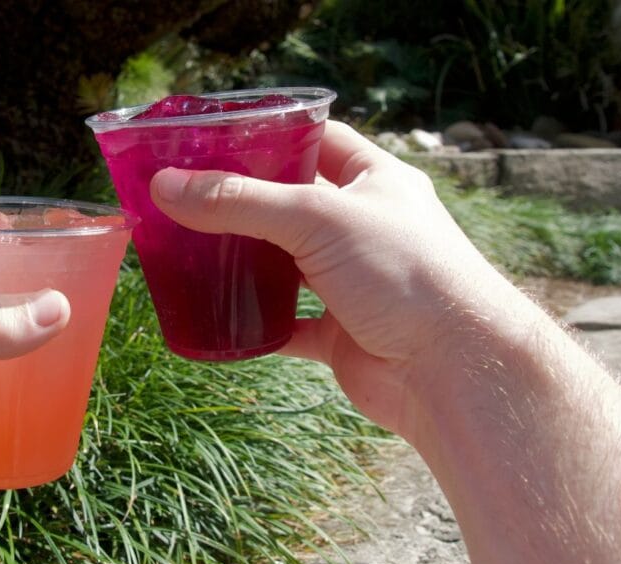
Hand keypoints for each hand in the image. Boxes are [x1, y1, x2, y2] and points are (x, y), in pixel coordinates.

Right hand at [150, 120, 530, 440]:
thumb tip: (166, 187)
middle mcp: (368, 228)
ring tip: (196, 251)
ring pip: (290, 265)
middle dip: (249, 203)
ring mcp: (355, 282)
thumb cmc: (405, 275)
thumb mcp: (317, 220)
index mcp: (377, 182)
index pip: (321, 140)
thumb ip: (240, 202)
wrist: (453, 371)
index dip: (274, 134)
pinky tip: (224, 317)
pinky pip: (291, 324)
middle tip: (193, 197)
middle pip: (296, 205)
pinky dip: (259, 322)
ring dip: (250, 263)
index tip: (221, 138)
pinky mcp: (344, 334)